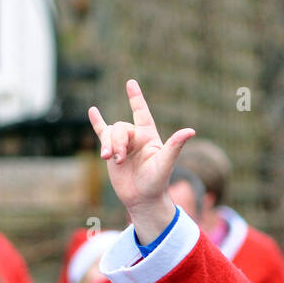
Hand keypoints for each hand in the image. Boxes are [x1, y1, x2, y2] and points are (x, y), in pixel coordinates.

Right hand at [88, 80, 194, 242]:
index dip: (136, 98)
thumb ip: (175, 145)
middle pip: (121, 128)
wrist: (142, 199)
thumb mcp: (165, 163)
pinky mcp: (111, 153)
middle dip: (117, 142)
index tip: (130, 83)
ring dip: (107, 145)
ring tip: (108, 159)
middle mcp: (136, 138)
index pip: (142, 113)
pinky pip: (102, 133)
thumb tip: (190, 131)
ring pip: (109, 134)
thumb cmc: (156, 182)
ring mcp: (123, 145)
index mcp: (149, 136)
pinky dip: (97, 123)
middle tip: (118, 159)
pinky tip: (92, 111)